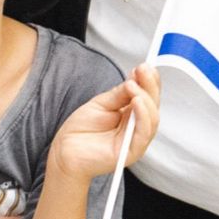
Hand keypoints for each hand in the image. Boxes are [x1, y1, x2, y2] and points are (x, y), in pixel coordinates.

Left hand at [50, 65, 160, 182]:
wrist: (65, 151)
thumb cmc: (80, 130)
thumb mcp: (101, 104)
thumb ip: (119, 94)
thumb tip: (135, 79)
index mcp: (131, 114)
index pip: (147, 96)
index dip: (149, 81)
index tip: (146, 66)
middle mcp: (136, 126)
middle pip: (153, 105)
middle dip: (150, 85)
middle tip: (143, 70)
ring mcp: (135, 139)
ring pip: (152, 118)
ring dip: (146, 98)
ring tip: (134, 85)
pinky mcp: (132, 152)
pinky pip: (144, 133)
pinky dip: (143, 116)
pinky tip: (136, 101)